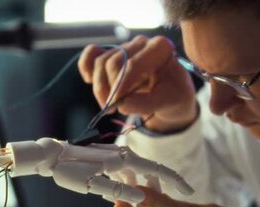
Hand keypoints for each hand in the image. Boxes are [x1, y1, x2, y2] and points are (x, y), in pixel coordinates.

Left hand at [7, 138, 193, 202]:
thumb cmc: (69, 170)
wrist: (49, 156)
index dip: (176, 181)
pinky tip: (121, 198)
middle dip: (157, 191)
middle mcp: (124, 156)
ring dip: (141, 191)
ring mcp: (117, 157)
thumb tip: (143, 200)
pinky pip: (126, 174)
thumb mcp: (93, 185)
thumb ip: (119, 192)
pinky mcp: (108, 161)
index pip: (159, 170)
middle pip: (151, 174)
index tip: (190, 192)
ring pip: (138, 175)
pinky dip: (128, 186)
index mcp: (125, 160)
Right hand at [78, 35, 197, 132]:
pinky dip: (86, 67)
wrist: (172, 94)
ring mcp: (125, 48)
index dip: (121, 86)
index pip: (132, 65)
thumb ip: (146, 103)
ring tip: (108, 106)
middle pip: (112, 63)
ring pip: (100, 63)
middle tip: (112, 110)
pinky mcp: (111, 56)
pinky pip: (91, 54)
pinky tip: (89, 80)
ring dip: (99, 87)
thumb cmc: (173, 95)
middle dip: (109, 89)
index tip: (117, 105)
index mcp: (160, 48)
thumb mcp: (169, 101)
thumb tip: (121, 104)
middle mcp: (141, 44)